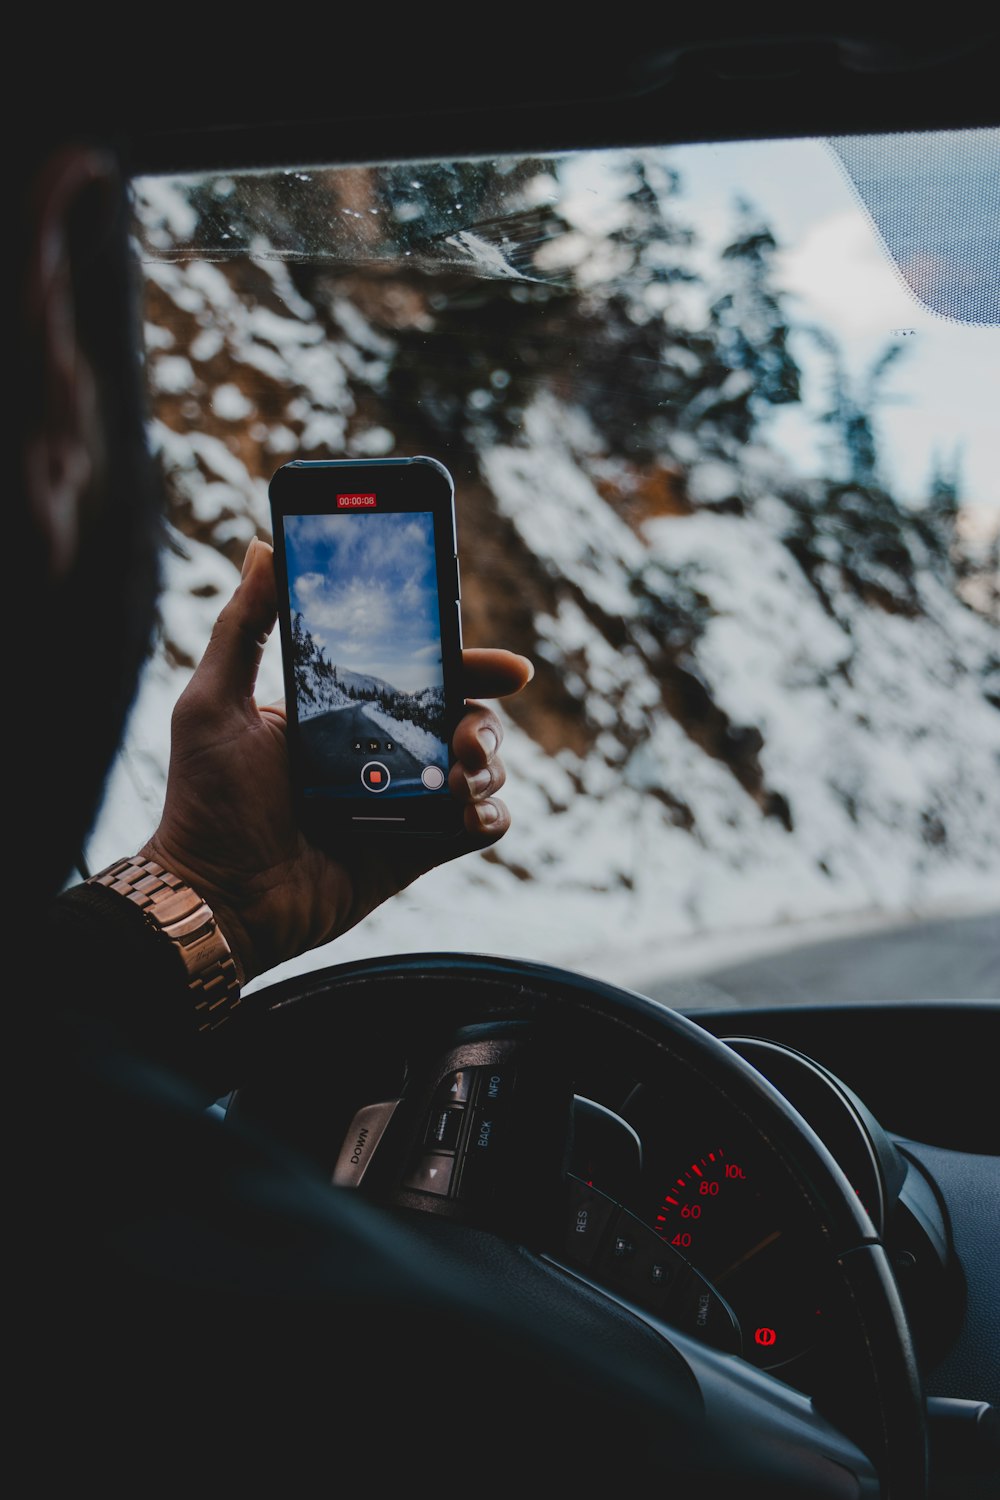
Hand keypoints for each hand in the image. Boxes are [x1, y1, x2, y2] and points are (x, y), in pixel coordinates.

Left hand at [140, 537, 532, 985]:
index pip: (421, 673)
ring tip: (460, 776)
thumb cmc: (204, 801)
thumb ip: (243, 625)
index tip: (502, 662)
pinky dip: (487, 816)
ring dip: (490, 765)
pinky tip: (465, 812)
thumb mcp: (213, 701)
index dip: (468, 660)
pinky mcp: (414, 851)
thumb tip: (263, 545)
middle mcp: (382, 752)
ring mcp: (402, 801)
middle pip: (466, 716)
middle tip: (477, 727)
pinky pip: (479, 829)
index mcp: (347, 711)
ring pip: (483, 769)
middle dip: (488, 715)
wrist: (214, 896)